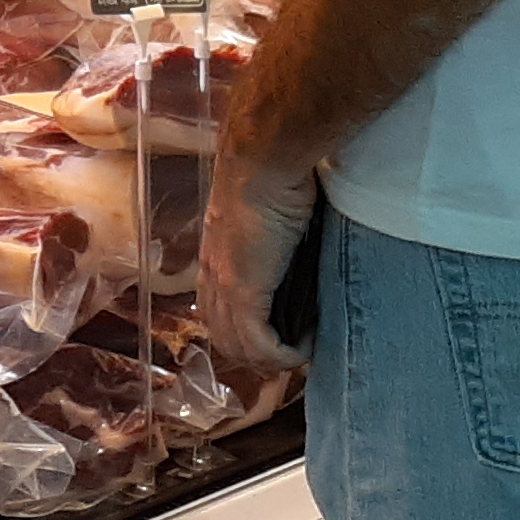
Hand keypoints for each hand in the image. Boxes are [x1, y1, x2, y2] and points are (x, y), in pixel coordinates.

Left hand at [201, 135, 323, 368]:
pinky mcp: (242, 289)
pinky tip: (307, 345)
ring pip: (239, 347)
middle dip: (262, 355)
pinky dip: (284, 355)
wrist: (263, 161)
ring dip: (274, 358)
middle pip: (226, 339)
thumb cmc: (274, 178)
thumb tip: (298, 261)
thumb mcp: (271, 221)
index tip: (284, 338)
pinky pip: (258, 344)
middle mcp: (213, 276)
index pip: (220, 316)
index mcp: (216, 260)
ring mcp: (224, 284)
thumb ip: (275, 247)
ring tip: (305, 350)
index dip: (250, 336)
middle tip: (297, 351)